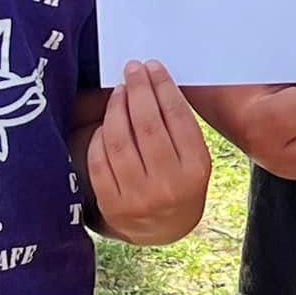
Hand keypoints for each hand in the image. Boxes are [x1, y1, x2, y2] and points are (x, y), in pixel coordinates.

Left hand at [87, 60, 211, 243]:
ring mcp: (139, 197)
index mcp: (195, 169)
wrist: (165, 228)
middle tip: (133, 69)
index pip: (177, 117)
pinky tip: (107, 122)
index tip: (153, 67)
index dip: (162, 87)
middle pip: (147, 125)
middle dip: (138, 90)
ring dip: (117, 107)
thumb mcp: (193, 157)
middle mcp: (169, 185)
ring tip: (120, 91)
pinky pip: (100, 160)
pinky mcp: (113, 205)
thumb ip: (179, 126)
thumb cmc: (180, 181)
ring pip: (119, 140)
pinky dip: (101, 136)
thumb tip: (155, 80)